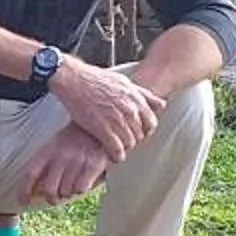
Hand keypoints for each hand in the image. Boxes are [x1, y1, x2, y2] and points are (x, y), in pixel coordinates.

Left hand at [25, 126, 112, 205]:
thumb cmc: (75, 138)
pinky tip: (84, 180)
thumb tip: (35, 189)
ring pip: (66, 191)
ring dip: (69, 192)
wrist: (101, 124)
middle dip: (51, 198)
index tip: (23, 201)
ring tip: (74, 182)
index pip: (30, 174)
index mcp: (48, 150)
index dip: (24, 191)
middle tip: (55, 198)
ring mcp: (77, 161)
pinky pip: (81, 188)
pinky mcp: (93, 165)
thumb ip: (45, 163)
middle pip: (49, 189)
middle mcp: (61, 156)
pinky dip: (81, 189)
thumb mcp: (55, 144)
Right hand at [47, 58, 162, 159]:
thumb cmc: (95, 79)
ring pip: (130, 144)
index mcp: (136, 99)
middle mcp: (130, 110)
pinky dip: (116, 156)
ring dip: (124, 148)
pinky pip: (117, 150)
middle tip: (124, 141)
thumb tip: (160, 104)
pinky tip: (112, 156)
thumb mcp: (125, 82)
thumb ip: (144, 95)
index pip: (151, 122)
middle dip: (133, 139)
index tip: (138, 132)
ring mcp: (117, 121)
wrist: (74, 79)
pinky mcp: (103, 129)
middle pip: (140, 135)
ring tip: (117, 148)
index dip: (144, 130)